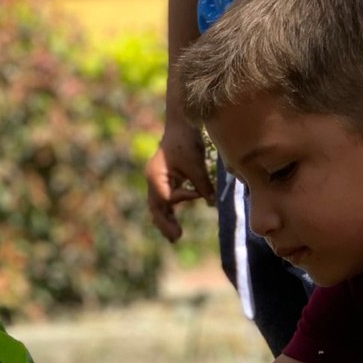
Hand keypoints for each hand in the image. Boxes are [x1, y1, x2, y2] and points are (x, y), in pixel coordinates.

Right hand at [145, 120, 214, 242]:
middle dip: (165, 224)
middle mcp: (152, 180)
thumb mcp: (196, 163)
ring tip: (175, 235)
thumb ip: (202, 185)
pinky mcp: (163, 179)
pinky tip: (175, 221)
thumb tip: (210, 204)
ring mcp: (156, 180)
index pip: (168, 198)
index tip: (199, 194)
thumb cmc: (186, 141)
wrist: (181, 123)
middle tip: (176, 239)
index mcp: (155, 176)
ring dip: (166, 220)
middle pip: (156, 208)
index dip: (184, 199)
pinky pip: (164, 199)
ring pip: (158, 206)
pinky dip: (169, 210)